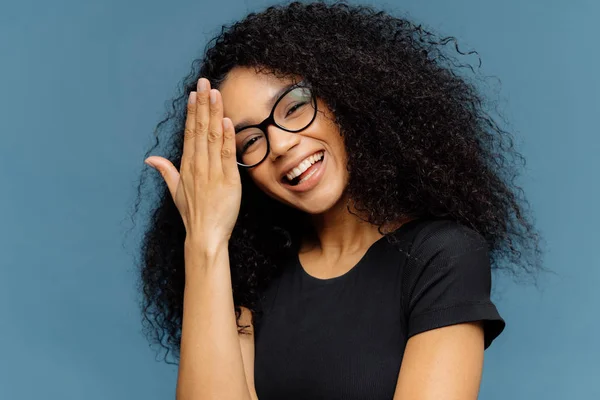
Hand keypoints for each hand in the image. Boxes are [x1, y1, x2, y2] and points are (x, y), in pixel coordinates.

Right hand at [144, 78, 240, 246]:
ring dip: (214, 114)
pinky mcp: (228, 181)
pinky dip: (227, 137)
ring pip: (213, 138)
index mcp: (186, 166)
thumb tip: (150, 158)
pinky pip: (228, 155)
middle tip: (204, 82)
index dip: (192, 112)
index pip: (189, 133)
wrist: (205, 236)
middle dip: (203, 104)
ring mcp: (213, 172)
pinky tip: (227, 120)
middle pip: (200, 130)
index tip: (194, 93)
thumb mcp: (175, 192)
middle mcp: (198, 166)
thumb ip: (166, 171)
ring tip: (215, 93)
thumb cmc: (192, 214)